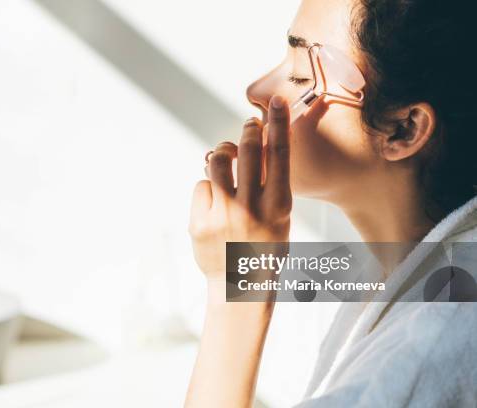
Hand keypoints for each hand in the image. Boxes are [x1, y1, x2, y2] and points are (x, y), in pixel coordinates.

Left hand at [189, 95, 291, 280]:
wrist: (240, 287)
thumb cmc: (264, 248)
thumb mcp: (280, 218)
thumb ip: (271, 185)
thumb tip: (258, 146)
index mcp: (278, 207)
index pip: (279, 155)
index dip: (278, 124)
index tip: (276, 103)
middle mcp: (251, 209)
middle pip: (247, 151)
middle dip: (248, 130)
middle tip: (249, 124)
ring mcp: (222, 216)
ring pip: (217, 162)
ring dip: (223, 152)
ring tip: (227, 157)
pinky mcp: (198, 223)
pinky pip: (201, 187)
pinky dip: (208, 187)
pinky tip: (215, 201)